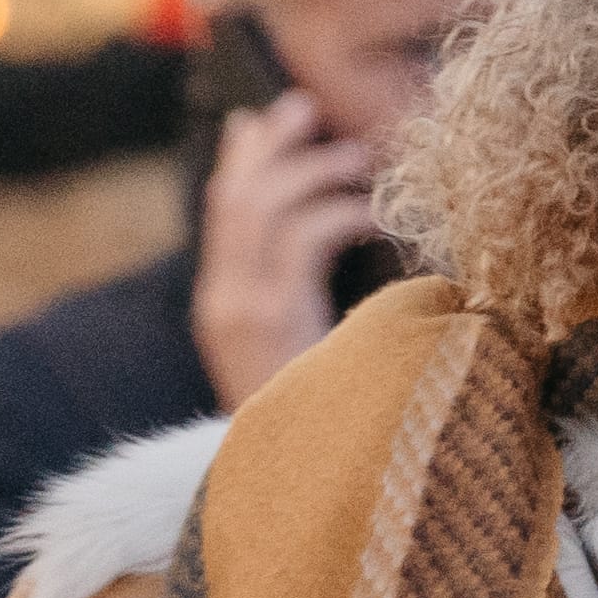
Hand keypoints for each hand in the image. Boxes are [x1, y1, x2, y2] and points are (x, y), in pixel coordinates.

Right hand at [190, 93, 374, 412]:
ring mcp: (241, 311)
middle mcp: (222, 303)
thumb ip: (313, 296)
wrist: (308, 492)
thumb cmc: (331, 418)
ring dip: (313, 170)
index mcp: (224, 307)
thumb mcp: (314, 350)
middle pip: (234, 196)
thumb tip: (346, 232)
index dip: (241, 159)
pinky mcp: (273, 321)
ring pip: (263, 207)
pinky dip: (340, 213)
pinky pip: (302, 239)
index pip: (221, 212)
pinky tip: (376, 213)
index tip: (263, 116)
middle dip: (270, 145)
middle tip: (305, 105)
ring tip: (360, 158)